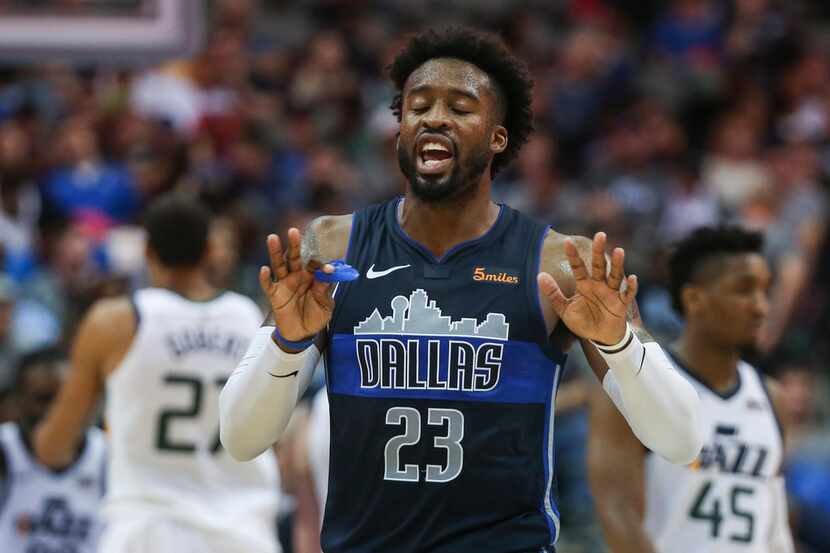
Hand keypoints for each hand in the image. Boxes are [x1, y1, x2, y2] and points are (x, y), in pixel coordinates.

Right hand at [259, 228, 334, 343]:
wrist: (302, 334)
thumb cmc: (316, 316)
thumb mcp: (325, 305)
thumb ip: (324, 291)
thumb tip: (326, 275)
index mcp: (312, 276)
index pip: (315, 265)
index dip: (322, 265)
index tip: (330, 269)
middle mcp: (297, 276)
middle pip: (294, 257)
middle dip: (293, 244)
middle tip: (293, 231)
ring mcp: (284, 284)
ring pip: (278, 265)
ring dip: (274, 252)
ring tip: (272, 237)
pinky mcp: (274, 295)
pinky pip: (268, 285)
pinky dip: (265, 277)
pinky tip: (264, 269)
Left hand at [538, 232, 637, 345]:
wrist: (599, 338)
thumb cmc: (583, 321)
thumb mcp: (564, 309)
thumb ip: (553, 293)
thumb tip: (539, 275)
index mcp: (584, 284)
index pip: (578, 267)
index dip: (573, 255)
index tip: (567, 242)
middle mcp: (598, 285)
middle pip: (599, 265)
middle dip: (599, 251)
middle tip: (600, 235)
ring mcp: (611, 293)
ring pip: (615, 276)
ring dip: (617, 264)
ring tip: (618, 251)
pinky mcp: (621, 303)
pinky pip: (627, 294)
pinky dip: (631, 287)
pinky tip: (632, 277)